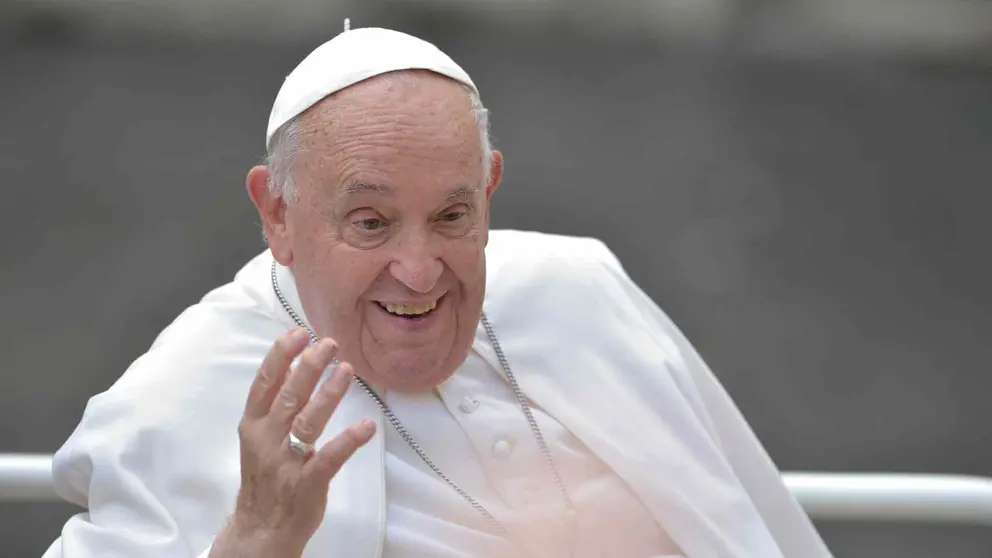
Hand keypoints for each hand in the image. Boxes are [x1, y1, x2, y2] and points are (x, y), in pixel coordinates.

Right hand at [210, 328, 376, 557]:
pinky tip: (366, 425)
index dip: (280, 355)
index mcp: (253, 425)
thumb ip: (274, 403)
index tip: (299, 332)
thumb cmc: (266, 476)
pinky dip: (348, 441)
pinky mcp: (307, 483)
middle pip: (288, 396)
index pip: (264, 383)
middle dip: (308, 367)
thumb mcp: (260, 436)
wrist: (261, 529)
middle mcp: (266, 440)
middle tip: (329, 342)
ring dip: (328, 394)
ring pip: (307, 422)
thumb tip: (293, 362)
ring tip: (347, 369)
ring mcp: (286, 463)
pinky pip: (329, 459)